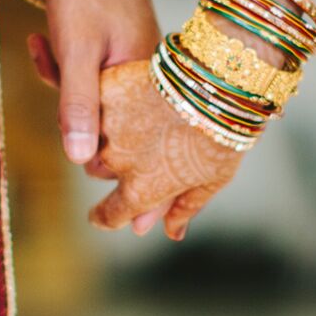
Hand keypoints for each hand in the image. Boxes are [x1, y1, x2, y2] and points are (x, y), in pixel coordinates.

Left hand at [28, 0, 158, 167]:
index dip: (93, 143)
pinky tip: (40, 39)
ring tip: (45, 44)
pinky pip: (89, 72)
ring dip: (63, 80)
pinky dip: (62, 63)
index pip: (127, 141)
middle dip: (72, 105)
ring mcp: (134, 62)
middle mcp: (149, 78)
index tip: (67, 126)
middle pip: (108, 119)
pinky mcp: (118, 48)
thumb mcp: (77, 52)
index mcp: (148, 83)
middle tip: (56, 68)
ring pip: (94, 94)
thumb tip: (79, 159)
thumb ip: (79, 106)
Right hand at [88, 59, 242, 238]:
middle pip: (98, 170)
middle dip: (111, 164)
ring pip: (91, 136)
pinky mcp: (106, 91)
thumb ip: (185, 208)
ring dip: (104, 132)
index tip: (101, 215)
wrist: (219, 81)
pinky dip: (105, 100)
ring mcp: (107, 125)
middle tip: (137, 143)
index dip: (104, 217)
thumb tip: (172, 234)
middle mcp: (117, 162)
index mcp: (140, 190)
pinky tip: (129, 92)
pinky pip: (94, 102)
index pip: (108, 215)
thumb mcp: (212, 179)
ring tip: (134, 114)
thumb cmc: (223, 133)